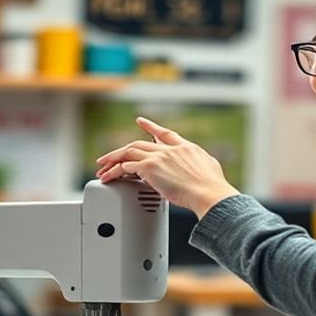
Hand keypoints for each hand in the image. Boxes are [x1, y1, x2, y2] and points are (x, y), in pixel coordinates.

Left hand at [95, 117, 239, 218]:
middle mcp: (171, 149)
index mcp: (186, 148)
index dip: (151, 127)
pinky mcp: (150, 168)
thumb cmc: (213, 187)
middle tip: (112, 154)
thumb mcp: (210, 167)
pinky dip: (115, 171)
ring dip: (114, 159)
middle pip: (140, 143)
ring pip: (129, 152)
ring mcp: (159, 157)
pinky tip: (109, 177)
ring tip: (102, 165)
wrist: (209, 193)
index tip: (141, 122)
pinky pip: (125, 167)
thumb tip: (199, 168)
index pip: (164, 134)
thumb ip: (200, 164)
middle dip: (124, 149)